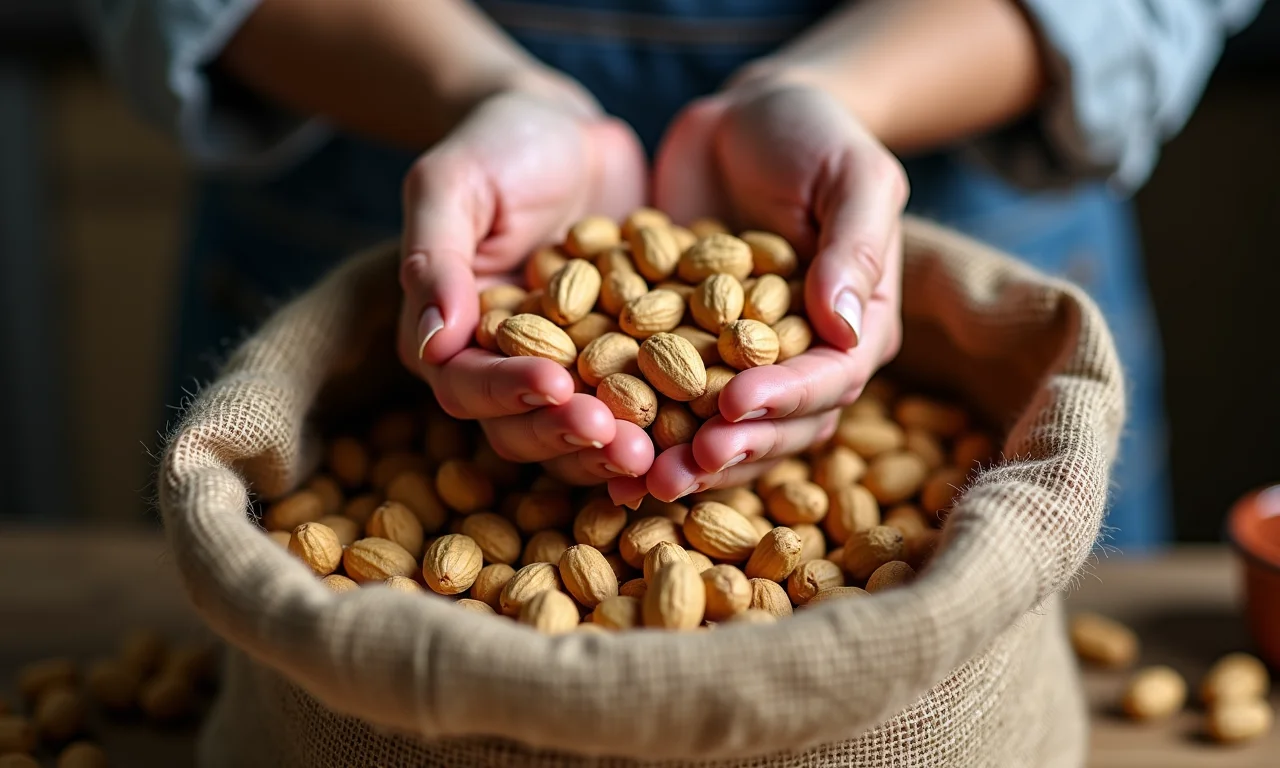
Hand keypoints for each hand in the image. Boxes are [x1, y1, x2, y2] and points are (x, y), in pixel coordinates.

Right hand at [398, 81, 653, 483]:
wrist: (566, 131)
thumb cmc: (497, 144)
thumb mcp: (454, 183)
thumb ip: (436, 257)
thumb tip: (434, 341)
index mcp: (449, 333)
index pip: (465, 384)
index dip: (508, 392)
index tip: (558, 386)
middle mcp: (498, 366)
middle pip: (520, 427)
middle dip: (571, 437)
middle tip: (624, 442)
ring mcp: (561, 370)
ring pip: (577, 433)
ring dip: (614, 448)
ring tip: (660, 451)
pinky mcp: (615, 363)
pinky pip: (634, 405)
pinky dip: (661, 423)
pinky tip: (698, 431)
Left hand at [611, 81, 906, 504]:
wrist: (745, 118)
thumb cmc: (814, 134)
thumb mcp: (853, 174)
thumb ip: (854, 246)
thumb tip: (843, 328)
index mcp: (856, 327)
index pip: (831, 380)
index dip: (783, 402)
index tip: (732, 408)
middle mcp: (804, 358)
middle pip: (777, 426)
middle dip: (727, 452)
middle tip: (673, 470)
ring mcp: (742, 361)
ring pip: (720, 428)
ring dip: (679, 457)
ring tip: (634, 478)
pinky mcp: (687, 348)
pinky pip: (665, 393)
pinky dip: (637, 419)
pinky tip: (595, 437)